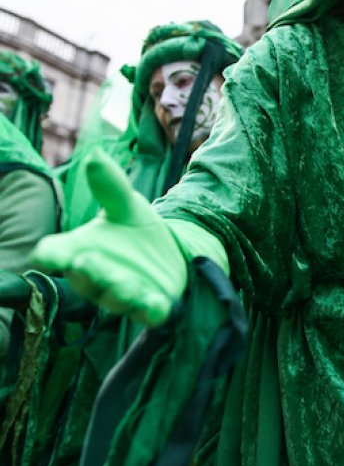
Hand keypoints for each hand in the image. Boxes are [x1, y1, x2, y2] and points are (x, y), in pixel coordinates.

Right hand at [31, 150, 186, 325]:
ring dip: (116, 289)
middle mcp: (97, 276)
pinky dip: (151, 309)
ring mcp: (123, 293)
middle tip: (84, 260)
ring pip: (113, 297)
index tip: (46, 253)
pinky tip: (157, 304)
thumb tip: (94, 154)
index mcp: (82, 250)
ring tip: (121, 278)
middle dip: (86, 271)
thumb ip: (111, 186)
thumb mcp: (128, 206)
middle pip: (83, 278)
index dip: (49, 254)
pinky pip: (147, 312)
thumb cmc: (138, 231)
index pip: (54, 254)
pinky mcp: (151, 306)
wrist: (175, 253)